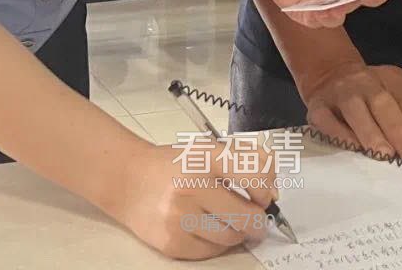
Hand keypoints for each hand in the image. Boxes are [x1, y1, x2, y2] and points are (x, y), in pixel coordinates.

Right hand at [117, 141, 275, 260]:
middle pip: (248, 218)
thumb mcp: (208, 149)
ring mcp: (181, 217)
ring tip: (220, 218)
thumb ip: (246, 161)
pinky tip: (202, 227)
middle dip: (256, 221)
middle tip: (252, 217)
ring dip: (234, 232)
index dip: (266, 190)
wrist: (128, 180)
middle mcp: (192, 186)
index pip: (255, 174)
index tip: (263, 195)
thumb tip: (273, 192)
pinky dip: (213, 243)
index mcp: (205, 157)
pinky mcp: (173, 243)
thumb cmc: (174, 165)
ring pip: (231, 238)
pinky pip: (211, 252)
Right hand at [304, 63, 401, 162]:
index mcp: (391, 80)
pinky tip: (352, 149)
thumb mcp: (399, 89)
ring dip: (370, 131)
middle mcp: (366, 83)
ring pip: (355, 109)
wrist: (329, 73)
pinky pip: (327, 120)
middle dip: (398, 130)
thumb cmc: (373, 91)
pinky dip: (339, 133)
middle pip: (383, 103)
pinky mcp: (317, 107)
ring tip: (384, 154)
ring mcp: (340, 94)